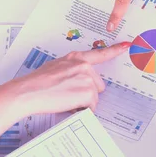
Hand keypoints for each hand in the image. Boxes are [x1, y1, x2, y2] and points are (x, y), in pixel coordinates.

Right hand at [16, 42, 130, 114]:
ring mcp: (86, 78)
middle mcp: (83, 65)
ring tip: (64, 99)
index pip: (100, 53)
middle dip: (86, 93)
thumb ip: (70, 69)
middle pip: (97, 85)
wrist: (29, 91)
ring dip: (82, 102)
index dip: (115, 50)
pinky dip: (81, 110)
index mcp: (76, 57)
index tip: (126, 45)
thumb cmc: (37, 82)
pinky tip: (67, 105)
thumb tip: (75, 80)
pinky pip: (90, 107)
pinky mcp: (87, 92)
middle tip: (67, 94)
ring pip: (93, 97)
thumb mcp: (55, 67)